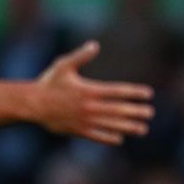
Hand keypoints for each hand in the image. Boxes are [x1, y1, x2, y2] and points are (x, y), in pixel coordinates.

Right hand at [31, 41, 154, 144]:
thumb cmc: (48, 83)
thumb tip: (95, 45)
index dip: (135, 93)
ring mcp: (85, 120)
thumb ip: (81, 56)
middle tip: (150, 113)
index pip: (118, 91)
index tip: (148, 94)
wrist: (32, 105)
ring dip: (129, 127)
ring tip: (143, 129)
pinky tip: (120, 139)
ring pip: (112, 125)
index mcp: (90, 90)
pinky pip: (97, 136)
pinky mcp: (78, 131)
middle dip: (136, 111)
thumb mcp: (64, 65)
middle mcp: (91, 107)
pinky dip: (109, 137)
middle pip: (119, 110)